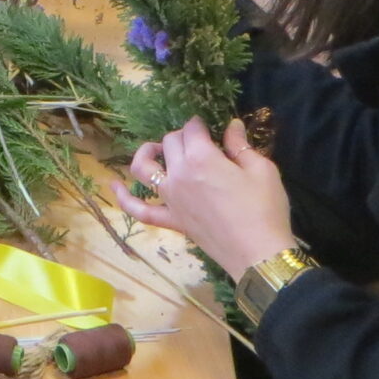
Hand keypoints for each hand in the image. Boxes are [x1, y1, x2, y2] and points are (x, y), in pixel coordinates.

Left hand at [112, 117, 294, 278]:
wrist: (258, 254)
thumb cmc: (264, 209)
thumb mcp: (261, 169)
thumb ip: (241, 145)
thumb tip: (232, 125)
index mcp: (201, 158)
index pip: (191, 128)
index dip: (201, 124)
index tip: (212, 129)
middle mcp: (178, 175)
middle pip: (169, 143)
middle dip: (182, 136)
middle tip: (200, 143)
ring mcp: (170, 199)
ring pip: (144, 168)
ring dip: (146, 153)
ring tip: (156, 149)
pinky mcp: (171, 220)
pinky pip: (140, 209)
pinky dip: (124, 198)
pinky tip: (113, 186)